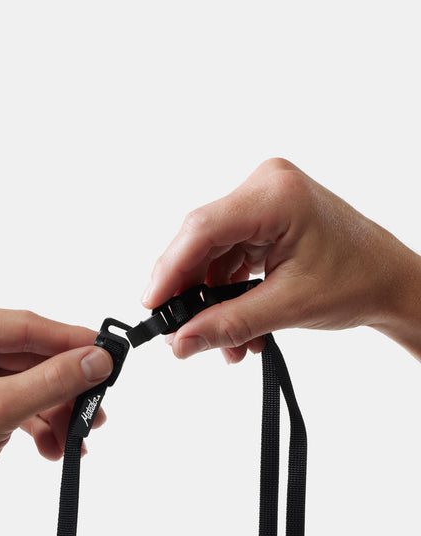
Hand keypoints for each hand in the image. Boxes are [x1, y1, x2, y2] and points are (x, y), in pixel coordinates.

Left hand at [0, 303, 112, 528]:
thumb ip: (53, 381)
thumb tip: (97, 361)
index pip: (24, 326)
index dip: (70, 341)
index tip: (107, 354)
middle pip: (31, 356)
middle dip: (65, 388)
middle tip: (98, 406)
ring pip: (30, 381)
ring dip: (56, 412)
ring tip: (77, 439)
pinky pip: (20, 400)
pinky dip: (41, 423)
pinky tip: (53, 448)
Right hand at [142, 158, 420, 361]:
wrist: (388, 281)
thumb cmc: (358, 281)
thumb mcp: (288, 307)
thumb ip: (228, 325)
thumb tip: (181, 342)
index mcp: (275, 195)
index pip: (202, 229)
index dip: (169, 270)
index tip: (151, 306)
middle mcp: (264, 187)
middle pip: (200, 242)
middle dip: (191, 294)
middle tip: (180, 335)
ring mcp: (261, 202)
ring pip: (211, 255)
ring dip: (212, 303)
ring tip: (225, 345)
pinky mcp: (261, 220)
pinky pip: (226, 258)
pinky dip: (227, 294)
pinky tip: (237, 328)